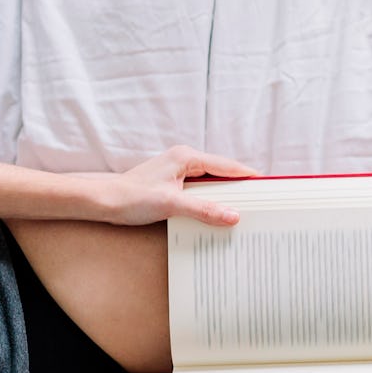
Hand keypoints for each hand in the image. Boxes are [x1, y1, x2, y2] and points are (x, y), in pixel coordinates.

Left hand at [102, 146, 257, 225]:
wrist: (104, 202)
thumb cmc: (131, 198)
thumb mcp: (172, 205)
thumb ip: (205, 210)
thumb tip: (233, 215)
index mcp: (187, 157)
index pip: (227, 166)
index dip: (248, 176)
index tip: (267, 186)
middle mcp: (184, 160)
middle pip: (222, 172)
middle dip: (240, 186)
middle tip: (260, 201)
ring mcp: (178, 171)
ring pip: (212, 182)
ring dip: (226, 195)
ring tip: (244, 208)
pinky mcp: (173, 184)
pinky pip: (201, 190)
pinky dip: (212, 200)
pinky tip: (217, 213)